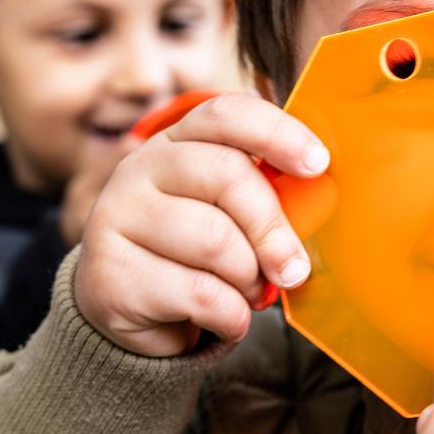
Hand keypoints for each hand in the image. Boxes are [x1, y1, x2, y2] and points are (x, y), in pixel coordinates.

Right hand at [73, 94, 329, 356]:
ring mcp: (117, 218)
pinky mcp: (112, 273)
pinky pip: (200, 293)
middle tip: (293, 269)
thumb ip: (262, 196)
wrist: (125, 307)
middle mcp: (140, 169)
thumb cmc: (193, 253)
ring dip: (250, 279)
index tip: (319, 164)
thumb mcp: (224, 213)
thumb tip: (320, 197)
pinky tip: (229, 318)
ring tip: (251, 293)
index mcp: (175, 142)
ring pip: (216, 241)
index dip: (277, 133)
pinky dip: (232, 315)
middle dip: (273, 228)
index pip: (226, 115)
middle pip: (227, 176)